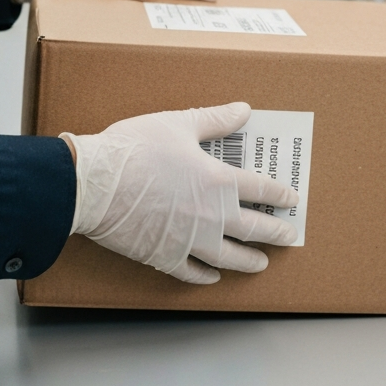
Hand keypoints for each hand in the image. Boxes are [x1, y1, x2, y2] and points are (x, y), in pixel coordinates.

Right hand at [62, 103, 298, 283]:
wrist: (94, 184)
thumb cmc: (136, 149)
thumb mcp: (179, 124)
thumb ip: (215, 119)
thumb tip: (243, 109)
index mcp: (218, 181)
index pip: (261, 190)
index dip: (280, 195)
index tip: (292, 200)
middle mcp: (211, 216)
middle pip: (253, 229)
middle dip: (274, 233)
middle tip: (288, 236)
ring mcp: (189, 241)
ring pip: (229, 258)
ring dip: (248, 261)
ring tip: (260, 263)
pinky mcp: (164, 256)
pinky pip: (192, 272)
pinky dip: (206, 276)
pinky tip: (213, 276)